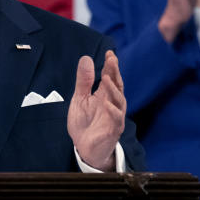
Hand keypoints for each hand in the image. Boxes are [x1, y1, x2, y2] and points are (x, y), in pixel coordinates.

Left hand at [66, 52, 125, 170]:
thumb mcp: (80, 98)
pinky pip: (116, 120)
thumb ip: (83, 81)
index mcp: (104, 95)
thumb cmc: (84, 122)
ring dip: (113, 89)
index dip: (110, 65)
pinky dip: (113, 112)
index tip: (109, 53)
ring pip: (119, 101)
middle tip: (112, 60)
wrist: (83, 147)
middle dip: (115, 73)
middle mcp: (112, 104)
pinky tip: (107, 104)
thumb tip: (86, 58)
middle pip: (117, 86)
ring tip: (106, 78)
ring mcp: (114, 116)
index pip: (110, 77)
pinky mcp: (113, 130)